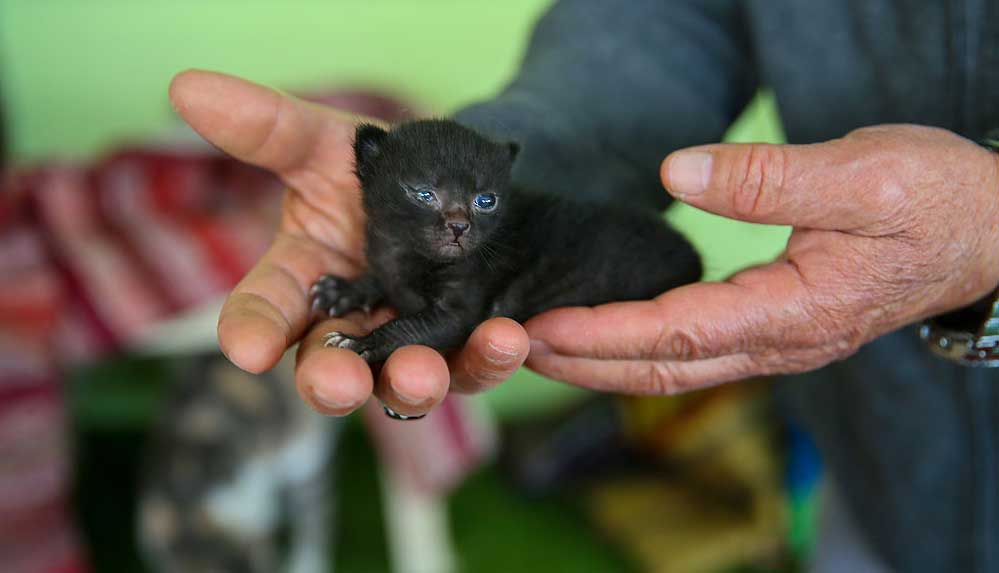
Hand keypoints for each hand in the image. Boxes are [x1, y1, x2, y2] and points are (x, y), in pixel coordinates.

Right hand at [169, 70, 528, 416]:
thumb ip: (270, 129)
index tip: (247, 350)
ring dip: (415, 382)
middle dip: (332, 380)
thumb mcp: (324, 145)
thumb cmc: (373, 170)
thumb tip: (188, 86)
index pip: (264, 312)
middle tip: (339, 381)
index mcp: (304, 282)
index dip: (251, 332)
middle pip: (330, 370)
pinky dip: (493, 356)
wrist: (450, 177)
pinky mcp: (466, 344)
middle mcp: (352, 324)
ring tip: (424, 373)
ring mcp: (410, 342)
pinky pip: (478, 361)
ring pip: (405, 382)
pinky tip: (510, 337)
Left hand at [525, 125, 998, 393]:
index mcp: (795, 312)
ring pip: (672, 365)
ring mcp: (774, 340)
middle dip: (582, 363)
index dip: (602, 335)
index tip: (539, 329)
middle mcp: (777, 341)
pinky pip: (691, 348)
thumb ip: (770, 179)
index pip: (677, 332)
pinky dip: (636, 347)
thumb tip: (679, 169)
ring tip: (538, 346)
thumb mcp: (863, 178)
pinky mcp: (772, 325)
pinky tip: (603, 333)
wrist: (989, 233)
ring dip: (601, 362)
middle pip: (661, 366)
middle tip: (509, 347)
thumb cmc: (936, 203)